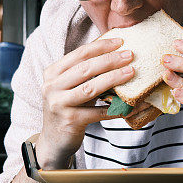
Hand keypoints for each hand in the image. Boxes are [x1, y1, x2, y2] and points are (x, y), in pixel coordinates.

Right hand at [37, 38, 133, 167]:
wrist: (54, 140)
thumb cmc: (67, 108)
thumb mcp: (70, 86)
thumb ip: (84, 72)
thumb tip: (114, 53)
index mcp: (52, 73)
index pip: (79, 54)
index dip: (100, 46)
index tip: (120, 42)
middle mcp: (52, 87)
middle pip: (85, 69)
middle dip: (110, 60)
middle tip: (130, 55)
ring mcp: (59, 104)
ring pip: (91, 88)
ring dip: (113, 78)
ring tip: (131, 72)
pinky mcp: (70, 121)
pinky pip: (98, 112)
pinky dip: (115, 108)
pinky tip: (130, 105)